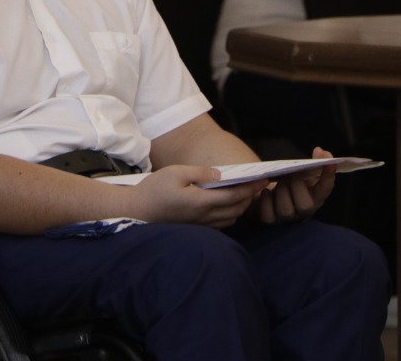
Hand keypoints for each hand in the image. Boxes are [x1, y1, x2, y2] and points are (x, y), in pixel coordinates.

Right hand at [131, 164, 272, 228]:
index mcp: (201, 202)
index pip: (235, 196)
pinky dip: (229, 214)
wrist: (136, 212)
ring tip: (244, 193)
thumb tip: (221, 175)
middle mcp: (204, 217)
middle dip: (250, 196)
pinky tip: (227, 204)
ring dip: (240, 206)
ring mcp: (200, 225)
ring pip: (230, 218)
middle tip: (257, 184)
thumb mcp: (175, 173)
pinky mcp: (195, 229)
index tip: (264, 179)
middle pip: (237, 209)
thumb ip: (201, 173)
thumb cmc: (154, 190)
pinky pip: (220, 224)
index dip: (252, 187)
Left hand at [259, 147, 335, 223]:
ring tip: (278, 181)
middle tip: (291, 175)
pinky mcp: (271, 220)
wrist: (272, 193)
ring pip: (286, 211)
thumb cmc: (292, 181)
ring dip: (281, 192)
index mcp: (315, 197)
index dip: (328, 177)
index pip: (326, 189)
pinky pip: (268, 216)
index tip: (329, 163)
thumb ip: (315, 161)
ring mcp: (287, 218)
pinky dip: (266, 201)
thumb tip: (320, 151)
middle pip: (305, 205)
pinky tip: (266, 191)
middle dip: (297, 186)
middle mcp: (303, 211)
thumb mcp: (305, 172)